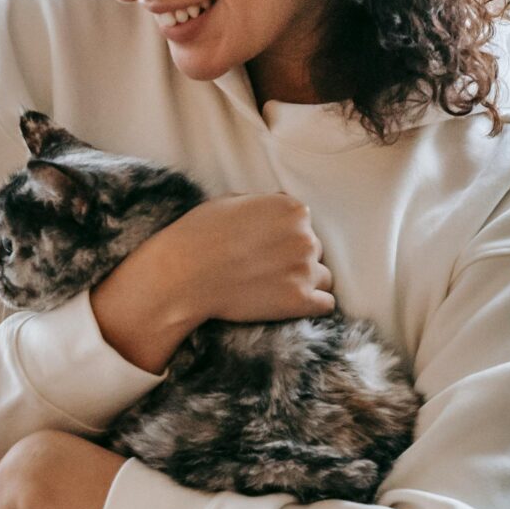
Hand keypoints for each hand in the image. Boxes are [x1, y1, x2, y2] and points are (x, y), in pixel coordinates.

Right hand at [91, 193, 333, 371]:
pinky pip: (326, 304)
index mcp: (292, 209)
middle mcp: (305, 237)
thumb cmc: (199, 236)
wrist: (183, 276)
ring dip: (306, 282)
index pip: (302, 223)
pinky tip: (293, 305)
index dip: (282, 236)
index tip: (263, 248)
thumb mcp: (230, 202)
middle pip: (313, 249)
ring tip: (276, 289)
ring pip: (323, 277)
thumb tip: (277, 207)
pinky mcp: (301, 301)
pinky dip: (313, 305)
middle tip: (265, 270)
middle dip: (293, 258)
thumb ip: (263, 205)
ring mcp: (305, 270)